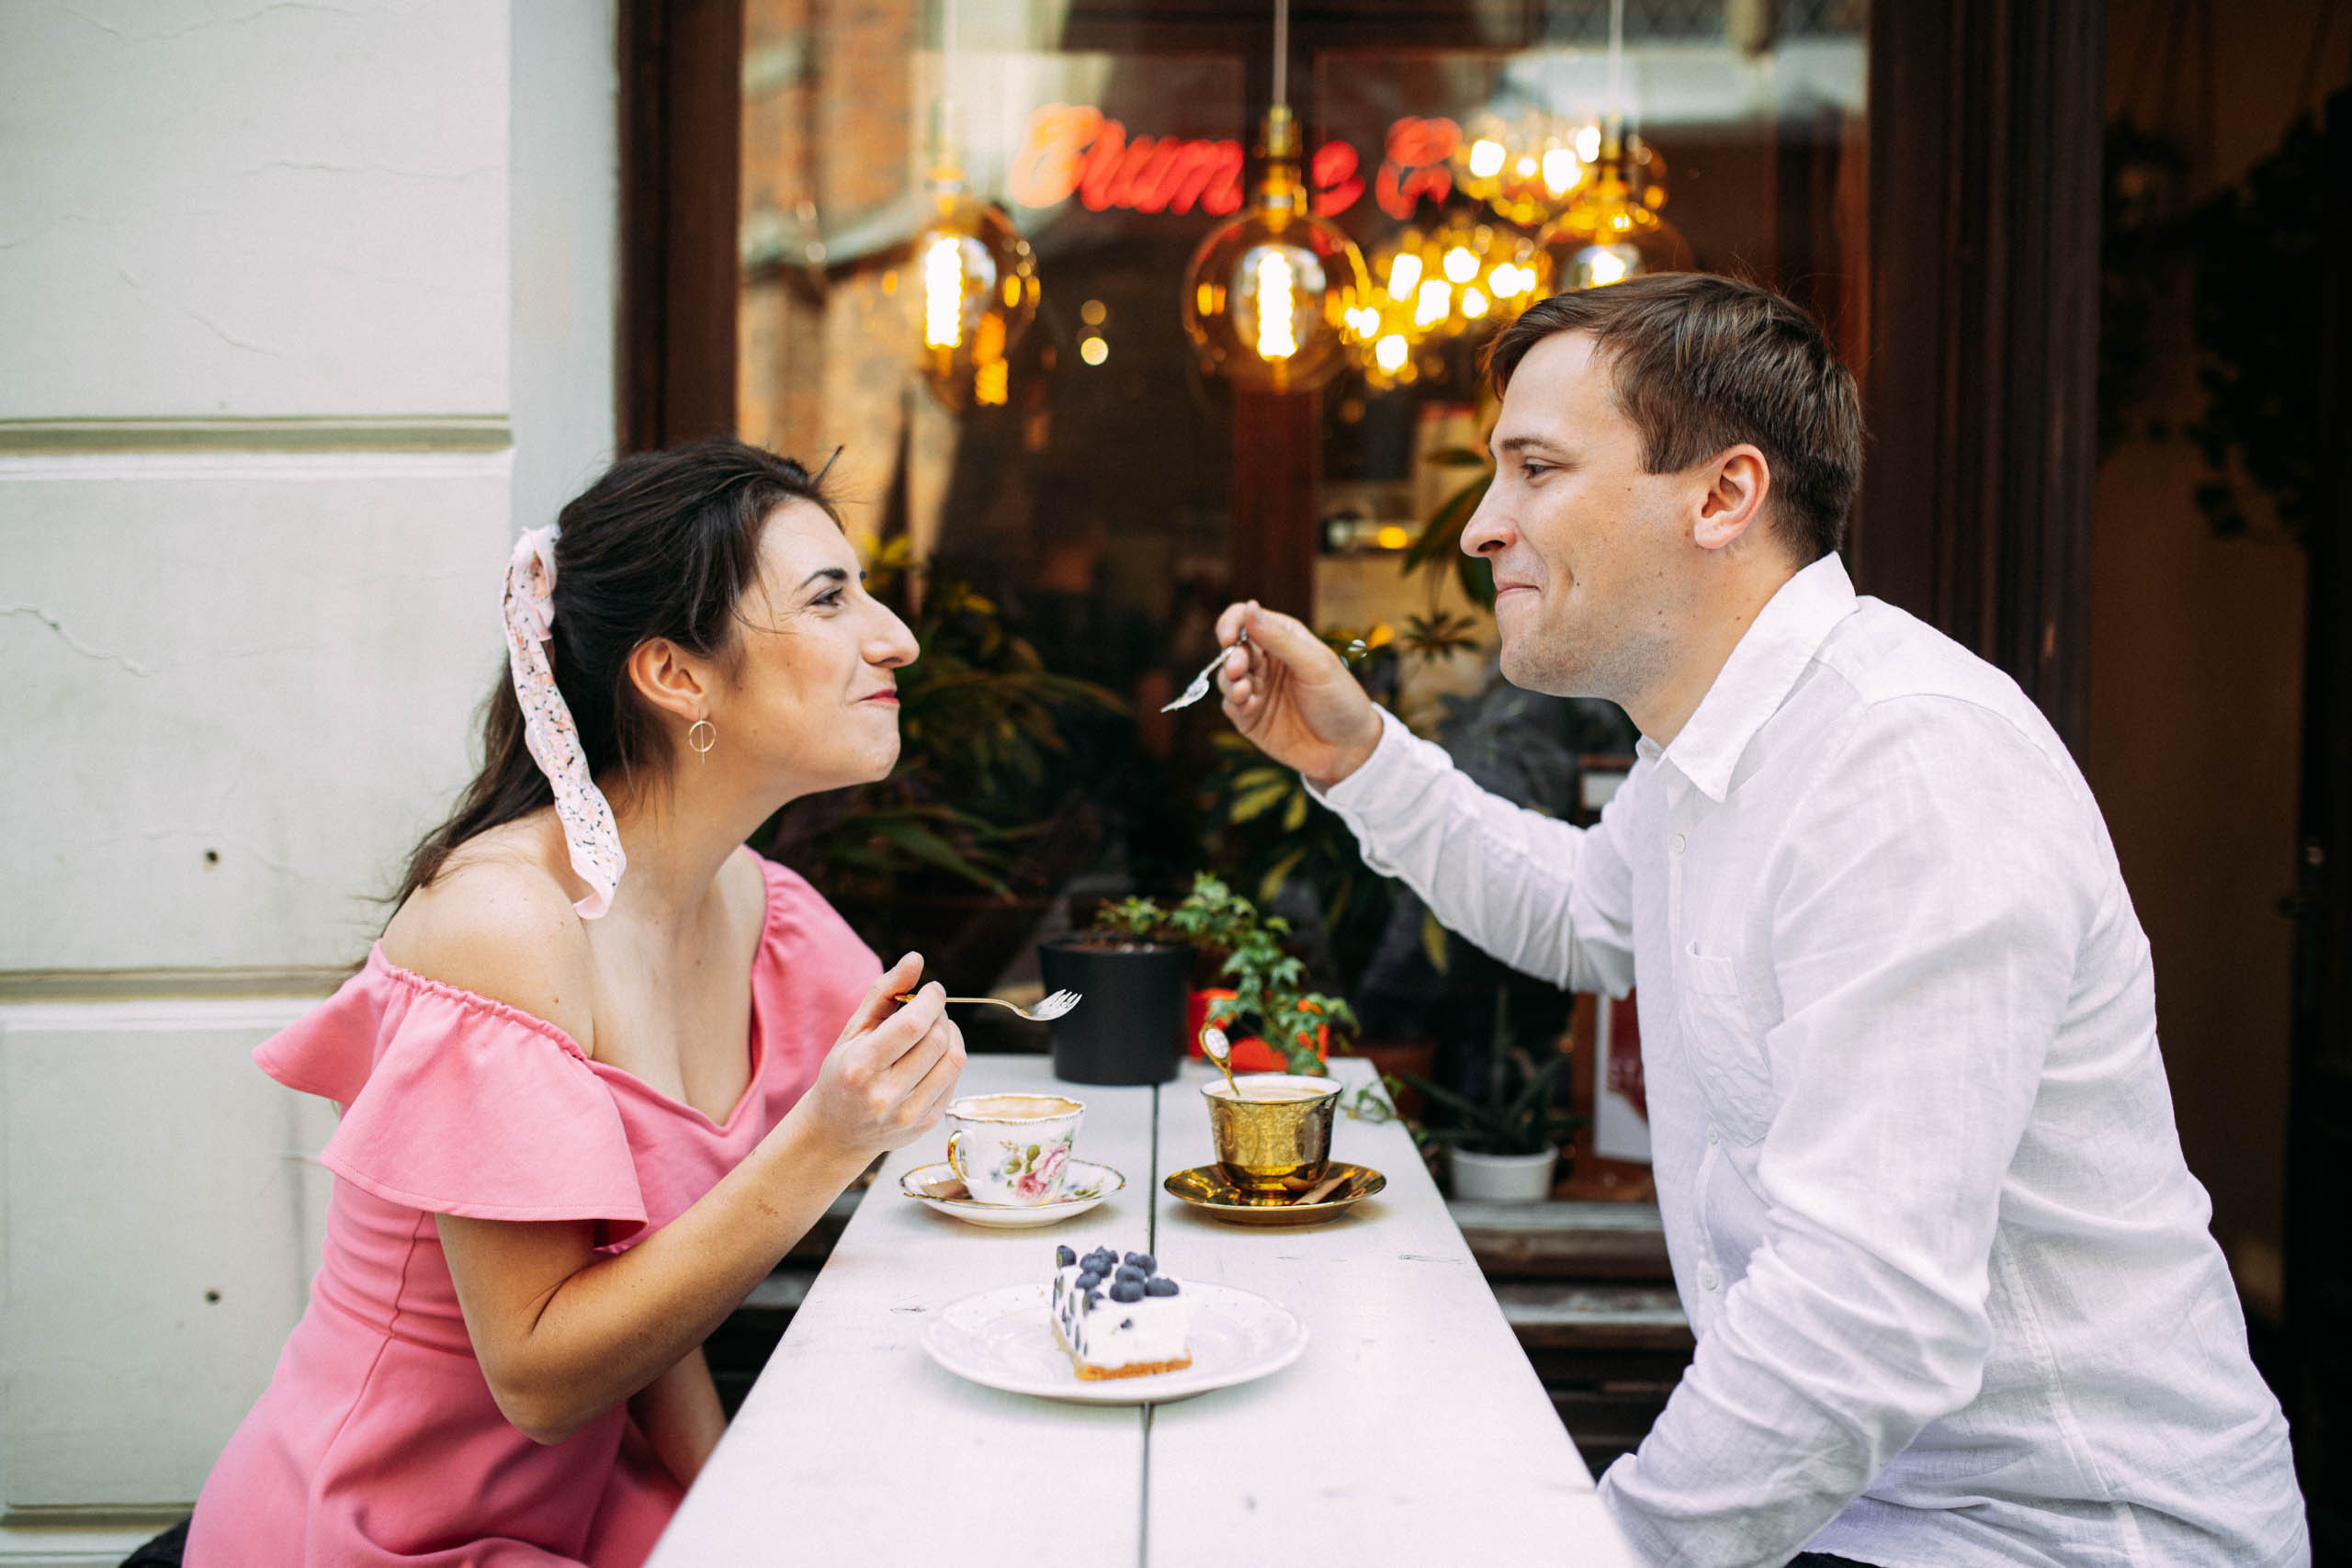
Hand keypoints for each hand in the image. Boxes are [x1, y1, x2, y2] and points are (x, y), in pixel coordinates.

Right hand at [800, 953, 964, 1162]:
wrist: (836, 1132)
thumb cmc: (844, 1073)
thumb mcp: (854, 1030)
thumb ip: (885, 992)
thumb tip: (916, 958)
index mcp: (860, 1067)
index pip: (914, 1024)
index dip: (932, 999)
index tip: (933, 989)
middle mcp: (884, 1095)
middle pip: (937, 1039)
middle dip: (940, 1014)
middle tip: (930, 1009)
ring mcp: (907, 1114)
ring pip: (954, 1059)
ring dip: (951, 1034)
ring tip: (935, 1029)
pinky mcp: (925, 1125)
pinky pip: (955, 1079)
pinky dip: (950, 1058)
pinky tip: (933, 1055)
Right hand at [1215, 600, 1383, 789]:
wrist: (1349, 750)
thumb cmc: (1340, 701)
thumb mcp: (1315, 665)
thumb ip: (1280, 639)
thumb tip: (1249, 607)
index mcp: (1284, 639)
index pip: (1245, 619)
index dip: (1232, 624)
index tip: (1229, 638)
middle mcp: (1267, 661)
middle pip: (1232, 648)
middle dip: (1231, 657)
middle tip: (1238, 669)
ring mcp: (1257, 689)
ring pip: (1226, 677)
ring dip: (1230, 681)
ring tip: (1245, 691)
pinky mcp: (1250, 717)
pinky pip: (1230, 705)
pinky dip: (1235, 703)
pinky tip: (1249, 707)